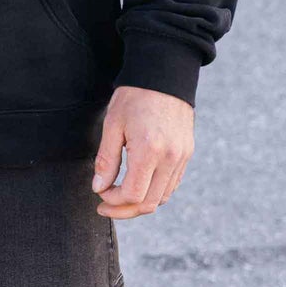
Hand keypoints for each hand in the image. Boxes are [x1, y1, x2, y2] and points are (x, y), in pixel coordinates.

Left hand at [91, 86, 193, 218]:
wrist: (164, 76)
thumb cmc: (135, 97)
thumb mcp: (112, 125)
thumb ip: (106, 160)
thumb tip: (99, 188)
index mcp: (149, 150)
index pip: (132, 195)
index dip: (113, 201)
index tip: (100, 192)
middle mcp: (170, 158)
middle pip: (148, 203)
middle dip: (124, 210)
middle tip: (105, 206)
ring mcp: (181, 158)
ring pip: (162, 198)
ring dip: (140, 204)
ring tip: (120, 198)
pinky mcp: (186, 154)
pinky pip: (171, 185)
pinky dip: (154, 192)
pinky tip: (138, 186)